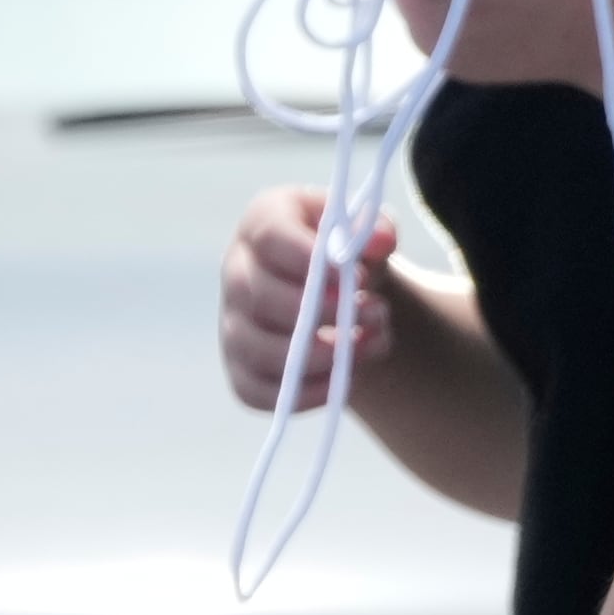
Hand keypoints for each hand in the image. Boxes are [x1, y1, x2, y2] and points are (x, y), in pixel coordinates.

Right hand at [219, 186, 390, 409]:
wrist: (340, 290)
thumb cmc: (348, 250)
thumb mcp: (366, 230)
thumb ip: (376, 229)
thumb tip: (380, 240)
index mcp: (263, 222)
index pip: (270, 237)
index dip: (312, 260)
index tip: (358, 277)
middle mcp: (237, 271)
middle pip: (262, 298)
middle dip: (326, 313)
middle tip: (374, 312)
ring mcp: (233, 323)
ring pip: (260, 350)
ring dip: (322, 356)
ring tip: (371, 342)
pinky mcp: (240, 369)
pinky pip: (258, 392)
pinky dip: (306, 392)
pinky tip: (346, 377)